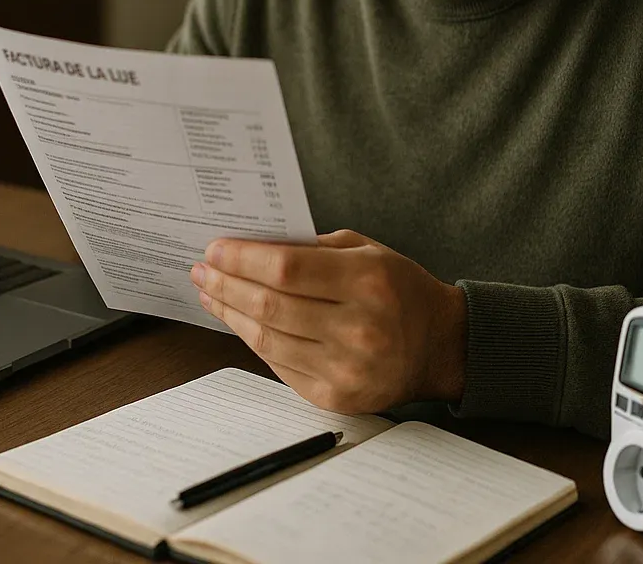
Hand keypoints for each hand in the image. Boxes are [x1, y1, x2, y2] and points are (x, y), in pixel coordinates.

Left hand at [190, 230, 466, 413]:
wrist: (440, 347)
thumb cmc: (400, 290)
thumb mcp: (368, 251)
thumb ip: (313, 247)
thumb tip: (251, 245)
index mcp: (368, 281)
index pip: (286, 269)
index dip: (242, 259)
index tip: (215, 249)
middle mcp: (358, 328)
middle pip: (270, 305)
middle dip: (226, 285)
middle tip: (202, 270)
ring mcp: (346, 368)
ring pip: (267, 339)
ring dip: (230, 314)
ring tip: (211, 294)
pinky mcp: (336, 397)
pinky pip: (279, 365)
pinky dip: (253, 340)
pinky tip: (239, 321)